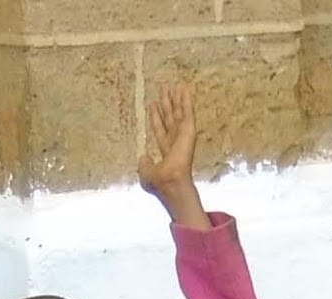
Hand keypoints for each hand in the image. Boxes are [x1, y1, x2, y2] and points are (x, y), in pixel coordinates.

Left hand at [136, 84, 205, 226]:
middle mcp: (175, 140)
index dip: (155, 116)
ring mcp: (183, 134)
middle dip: (166, 103)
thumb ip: (144, 164)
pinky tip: (185, 88)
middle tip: (164, 89)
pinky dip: (186, 99)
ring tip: (175, 84)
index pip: (160, 128)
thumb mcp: (145, 173)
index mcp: (166, 150)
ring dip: (177, 98)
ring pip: (179, 111)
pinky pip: (187, 111)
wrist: (170, 181)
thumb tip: (143, 156)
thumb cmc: (159, 182)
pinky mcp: (189, 130)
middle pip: (170, 117)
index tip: (152, 104)